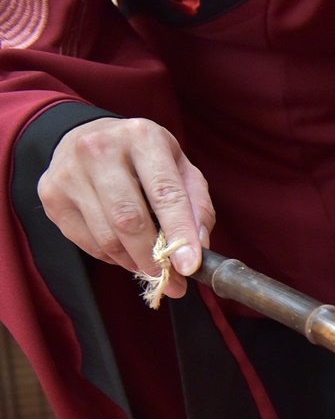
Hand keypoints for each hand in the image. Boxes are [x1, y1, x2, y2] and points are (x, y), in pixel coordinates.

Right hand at [37, 117, 213, 294]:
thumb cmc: (144, 158)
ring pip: (107, 238)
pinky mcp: (52, 196)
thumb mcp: (180, 168)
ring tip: (153, 267)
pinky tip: (126, 250)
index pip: (165, 194)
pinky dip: (113, 257)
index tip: (190, 266)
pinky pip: (88, 243)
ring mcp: (69, 173)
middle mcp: (99, 149)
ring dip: (135, 262)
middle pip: (129, 220)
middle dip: (155, 259)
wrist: (89, 137)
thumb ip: (197, 205)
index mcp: (142, 137)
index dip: (179, 235)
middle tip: (173, 281)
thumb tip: (198, 245)